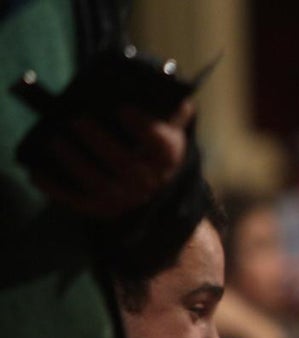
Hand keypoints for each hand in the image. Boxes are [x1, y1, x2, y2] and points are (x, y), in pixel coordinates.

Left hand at [30, 98, 194, 217]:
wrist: (148, 176)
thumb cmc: (148, 137)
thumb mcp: (163, 119)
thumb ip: (164, 99)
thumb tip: (160, 76)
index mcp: (166, 155)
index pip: (159, 143)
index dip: (142, 127)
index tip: (122, 108)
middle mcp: (150, 180)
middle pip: (125, 163)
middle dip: (99, 141)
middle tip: (76, 119)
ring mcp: (127, 197)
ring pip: (100, 183)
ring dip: (76, 162)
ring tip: (56, 140)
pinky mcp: (104, 207)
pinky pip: (78, 200)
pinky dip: (57, 188)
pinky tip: (38, 173)